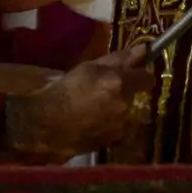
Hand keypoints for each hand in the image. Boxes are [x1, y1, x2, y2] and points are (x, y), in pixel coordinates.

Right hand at [0, 44, 152, 158]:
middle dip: (123, 92)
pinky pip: (117, 129)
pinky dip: (109, 125)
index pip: (147, 78)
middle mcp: (124, 106)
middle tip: (101, 90)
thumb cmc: (64, 90)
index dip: (139, 75)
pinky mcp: (111, 142)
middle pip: (134, 96)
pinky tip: (91, 122)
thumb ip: (120, 59)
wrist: (45, 125)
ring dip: (116, 110)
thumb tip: (144, 50)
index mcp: (119, 84)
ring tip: (93, 108)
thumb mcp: (90, 67)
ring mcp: (119, 127)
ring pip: (126, 114)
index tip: (130, 74)